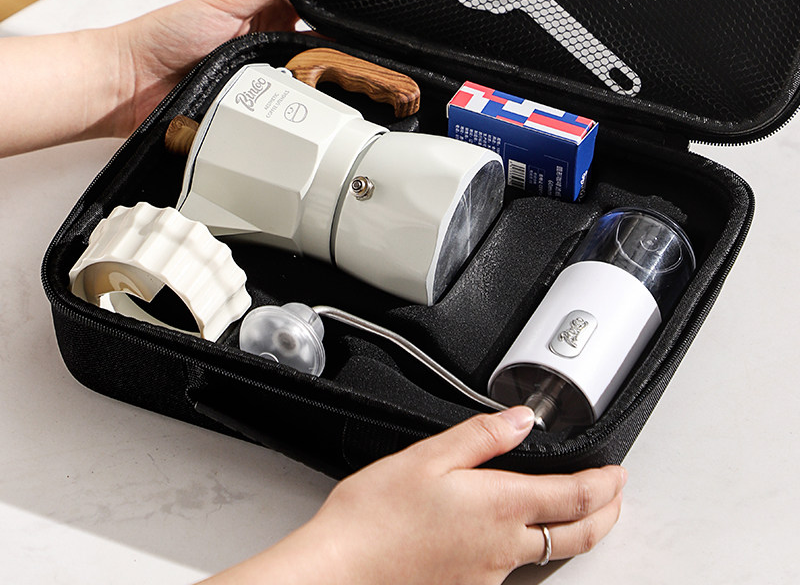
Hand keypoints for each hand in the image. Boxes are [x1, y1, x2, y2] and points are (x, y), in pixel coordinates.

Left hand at [0, 0, 323, 156]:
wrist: (129, 83)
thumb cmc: (166, 35)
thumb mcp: (228, 1)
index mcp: (264, 14)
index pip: (314, 16)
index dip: (337, 20)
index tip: (362, 25)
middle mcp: (265, 47)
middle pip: (314, 54)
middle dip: (332, 57)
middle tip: (353, 60)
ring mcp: (259, 80)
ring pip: (304, 87)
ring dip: (315, 86)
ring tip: (332, 84)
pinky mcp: (251, 111)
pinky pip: (281, 114)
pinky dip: (293, 113)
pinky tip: (308, 112)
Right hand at [202, 407, 625, 584]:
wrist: (340, 572)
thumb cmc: (375, 515)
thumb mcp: (427, 456)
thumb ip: (481, 436)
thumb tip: (521, 419)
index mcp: (499, 505)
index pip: (575, 497)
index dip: (605, 484)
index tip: (617, 473)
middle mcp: (503, 548)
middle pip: (576, 536)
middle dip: (605, 514)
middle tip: (615, 498)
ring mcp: (488, 575)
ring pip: (546, 555)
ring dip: (568, 532)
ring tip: (569, 512)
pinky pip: (510, 570)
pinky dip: (524, 550)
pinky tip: (506, 537)